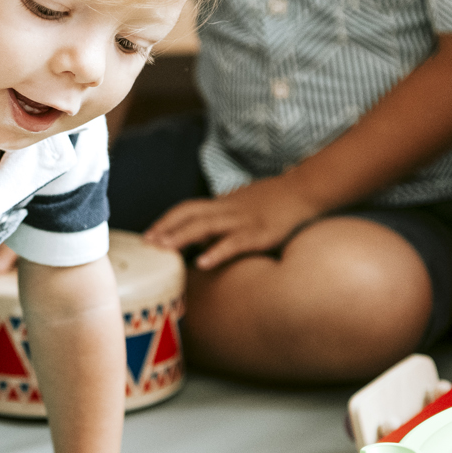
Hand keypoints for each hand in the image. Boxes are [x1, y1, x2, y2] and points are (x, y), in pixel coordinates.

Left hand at [143, 176, 319, 269]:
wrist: (304, 190)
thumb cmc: (271, 202)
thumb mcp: (239, 208)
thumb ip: (218, 222)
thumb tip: (196, 239)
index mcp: (221, 205)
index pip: (186, 208)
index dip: (165, 221)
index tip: (147, 235)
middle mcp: (227, 210)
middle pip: (189, 215)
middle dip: (166, 228)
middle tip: (147, 244)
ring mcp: (243, 220)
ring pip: (207, 225)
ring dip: (183, 236)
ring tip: (164, 249)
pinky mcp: (260, 233)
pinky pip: (235, 242)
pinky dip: (217, 251)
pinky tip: (202, 263)